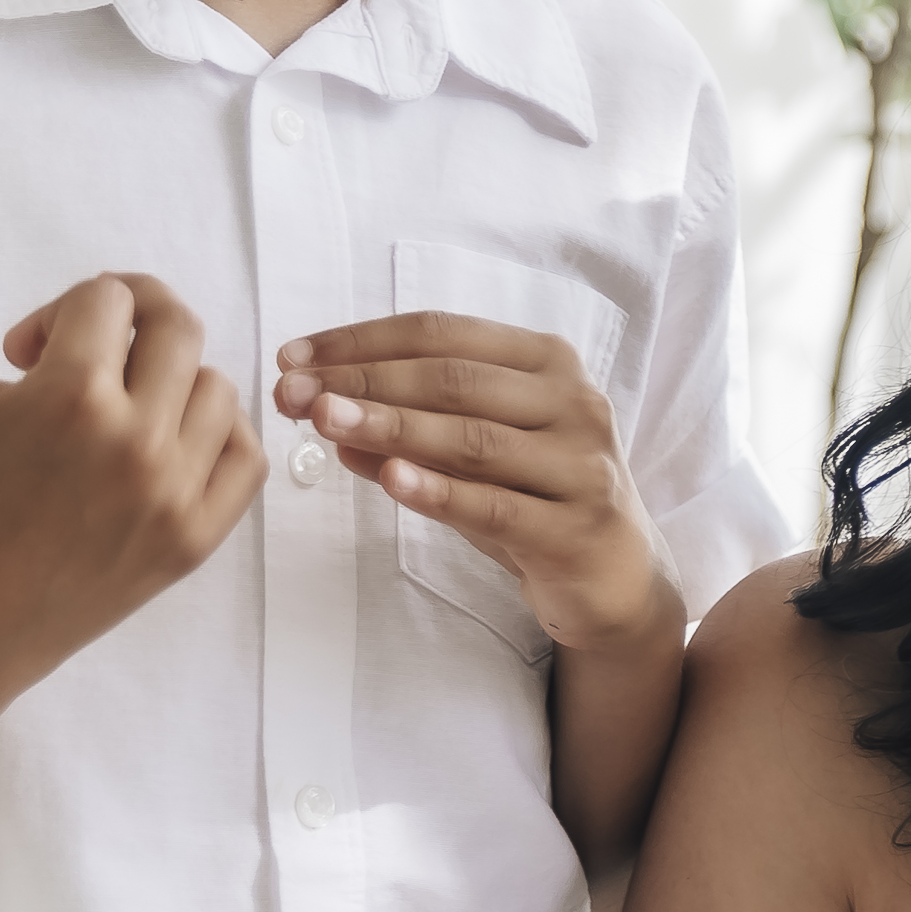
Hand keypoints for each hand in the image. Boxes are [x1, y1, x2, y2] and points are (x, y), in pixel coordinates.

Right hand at [0, 165, 262, 719]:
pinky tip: (152, 445)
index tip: (21, 357)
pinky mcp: (195, 542)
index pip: (107, 297)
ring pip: (216, 386)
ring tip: (107, 412)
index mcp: (71, 397)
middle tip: (74, 363)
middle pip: (176, 327)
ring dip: (166, 379)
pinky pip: (244, 455)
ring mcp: (174, 498)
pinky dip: (210, 434)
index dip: (61, 314)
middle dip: (127, 326)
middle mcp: (136, 445)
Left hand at [277, 312, 676, 655]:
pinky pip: (494, 506)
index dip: (362, 340)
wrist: (618, 577)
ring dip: (390, 427)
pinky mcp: (574, 530)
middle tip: (292, 392)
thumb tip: (326, 412)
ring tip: (323, 422)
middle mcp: (573, 402)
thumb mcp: (476, 455)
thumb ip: (413, 431)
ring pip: (470, 438)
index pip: (443, 334)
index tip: (293, 355)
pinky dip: (438, 492)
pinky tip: (387, 480)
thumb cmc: (537, 499)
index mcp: (549, 362)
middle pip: (452, 379)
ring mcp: (580, 466)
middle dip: (363, 381)